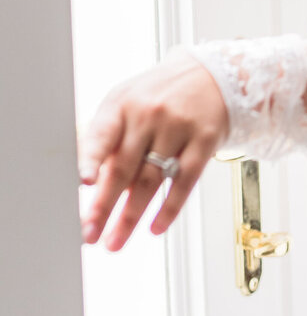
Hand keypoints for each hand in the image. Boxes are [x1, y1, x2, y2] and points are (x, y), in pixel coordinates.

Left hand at [78, 53, 229, 250]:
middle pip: (124, 168)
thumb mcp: (128, 102)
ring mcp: (178, 127)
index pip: (103, 134)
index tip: (85, 182)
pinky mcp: (204, 140)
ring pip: (151, 180)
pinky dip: (169, 208)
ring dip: (131, 216)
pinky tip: (155, 228)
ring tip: (114, 242)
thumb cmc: (161, 94)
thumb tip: (84, 182)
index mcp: (122, 104)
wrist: (214, 74)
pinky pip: (185, 181)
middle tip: (89, 234)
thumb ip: (107, 137)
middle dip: (104, 206)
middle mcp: (149, 114)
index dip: (92, 159)